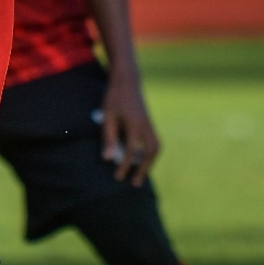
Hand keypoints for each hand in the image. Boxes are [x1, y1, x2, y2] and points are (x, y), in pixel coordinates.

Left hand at [101, 69, 159, 185]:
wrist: (128, 80)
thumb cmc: (114, 97)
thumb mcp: (107, 116)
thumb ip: (109, 138)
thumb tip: (108, 159)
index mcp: (135, 124)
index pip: (131, 151)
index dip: (125, 166)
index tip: (118, 177)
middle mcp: (146, 126)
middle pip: (150, 152)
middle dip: (144, 169)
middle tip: (135, 183)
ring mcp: (150, 124)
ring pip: (156, 148)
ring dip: (150, 162)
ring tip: (141, 174)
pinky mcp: (150, 123)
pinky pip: (154, 142)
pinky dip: (150, 153)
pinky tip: (142, 160)